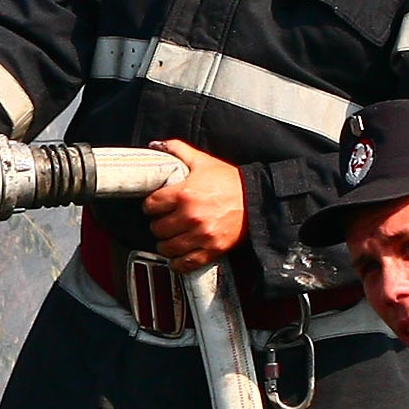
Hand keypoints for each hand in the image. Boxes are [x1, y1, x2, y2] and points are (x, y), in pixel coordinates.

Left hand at [135, 139, 246, 266]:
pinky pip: (184, 263)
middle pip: (156, 228)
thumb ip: (178, 150)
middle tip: (166, 221)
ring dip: (165, 243)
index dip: (151, 205)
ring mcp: (201, 235)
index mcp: (185, 193)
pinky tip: (177, 256)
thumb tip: (157, 145)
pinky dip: (177, 262)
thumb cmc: (229, 181)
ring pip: (166, 247)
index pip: (151, 205)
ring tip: (170, 237)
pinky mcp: (211, 250)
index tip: (156, 206)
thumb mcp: (203, 161)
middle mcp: (190, 216)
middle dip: (159, 224)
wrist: (257, 200)